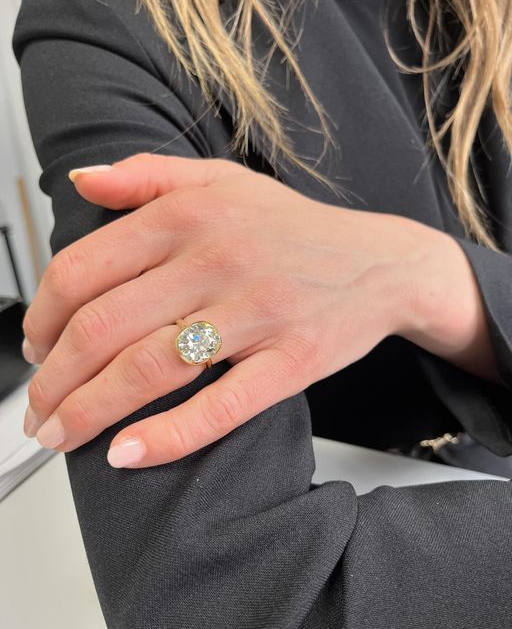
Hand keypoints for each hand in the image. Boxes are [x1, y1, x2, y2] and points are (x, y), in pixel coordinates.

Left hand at [21, 153, 485, 467]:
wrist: (381, 262)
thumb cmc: (296, 228)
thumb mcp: (222, 180)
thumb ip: (146, 175)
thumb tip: (81, 181)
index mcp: (189, 216)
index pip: (84, 270)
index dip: (42, 317)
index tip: (35, 346)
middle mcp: (217, 260)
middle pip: (104, 328)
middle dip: (53, 380)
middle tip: (39, 407)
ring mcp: (256, 313)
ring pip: (148, 369)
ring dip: (89, 412)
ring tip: (63, 434)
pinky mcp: (291, 361)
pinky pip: (219, 406)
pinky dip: (167, 437)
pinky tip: (128, 453)